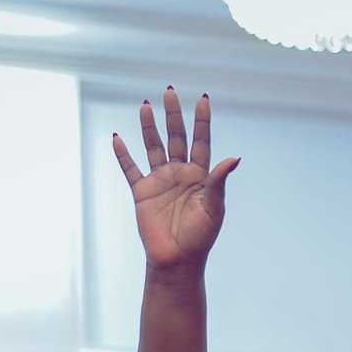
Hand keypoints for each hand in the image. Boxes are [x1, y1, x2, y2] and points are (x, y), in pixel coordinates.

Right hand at [112, 87, 239, 272]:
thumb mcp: (214, 208)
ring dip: (149, 127)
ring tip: (145, 105)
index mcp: (200, 176)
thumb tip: (234, 157)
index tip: (203, 99)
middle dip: (173, 115)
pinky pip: (131, 169)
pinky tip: (117, 137)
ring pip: (153, 147)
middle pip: (176, 137)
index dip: (202, 121)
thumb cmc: (201, 237)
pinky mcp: (142, 192)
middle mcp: (180, 173)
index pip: (202, 141)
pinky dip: (123, 154)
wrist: (177, 261)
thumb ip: (219, 181)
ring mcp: (160, 181)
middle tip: (169, 91)